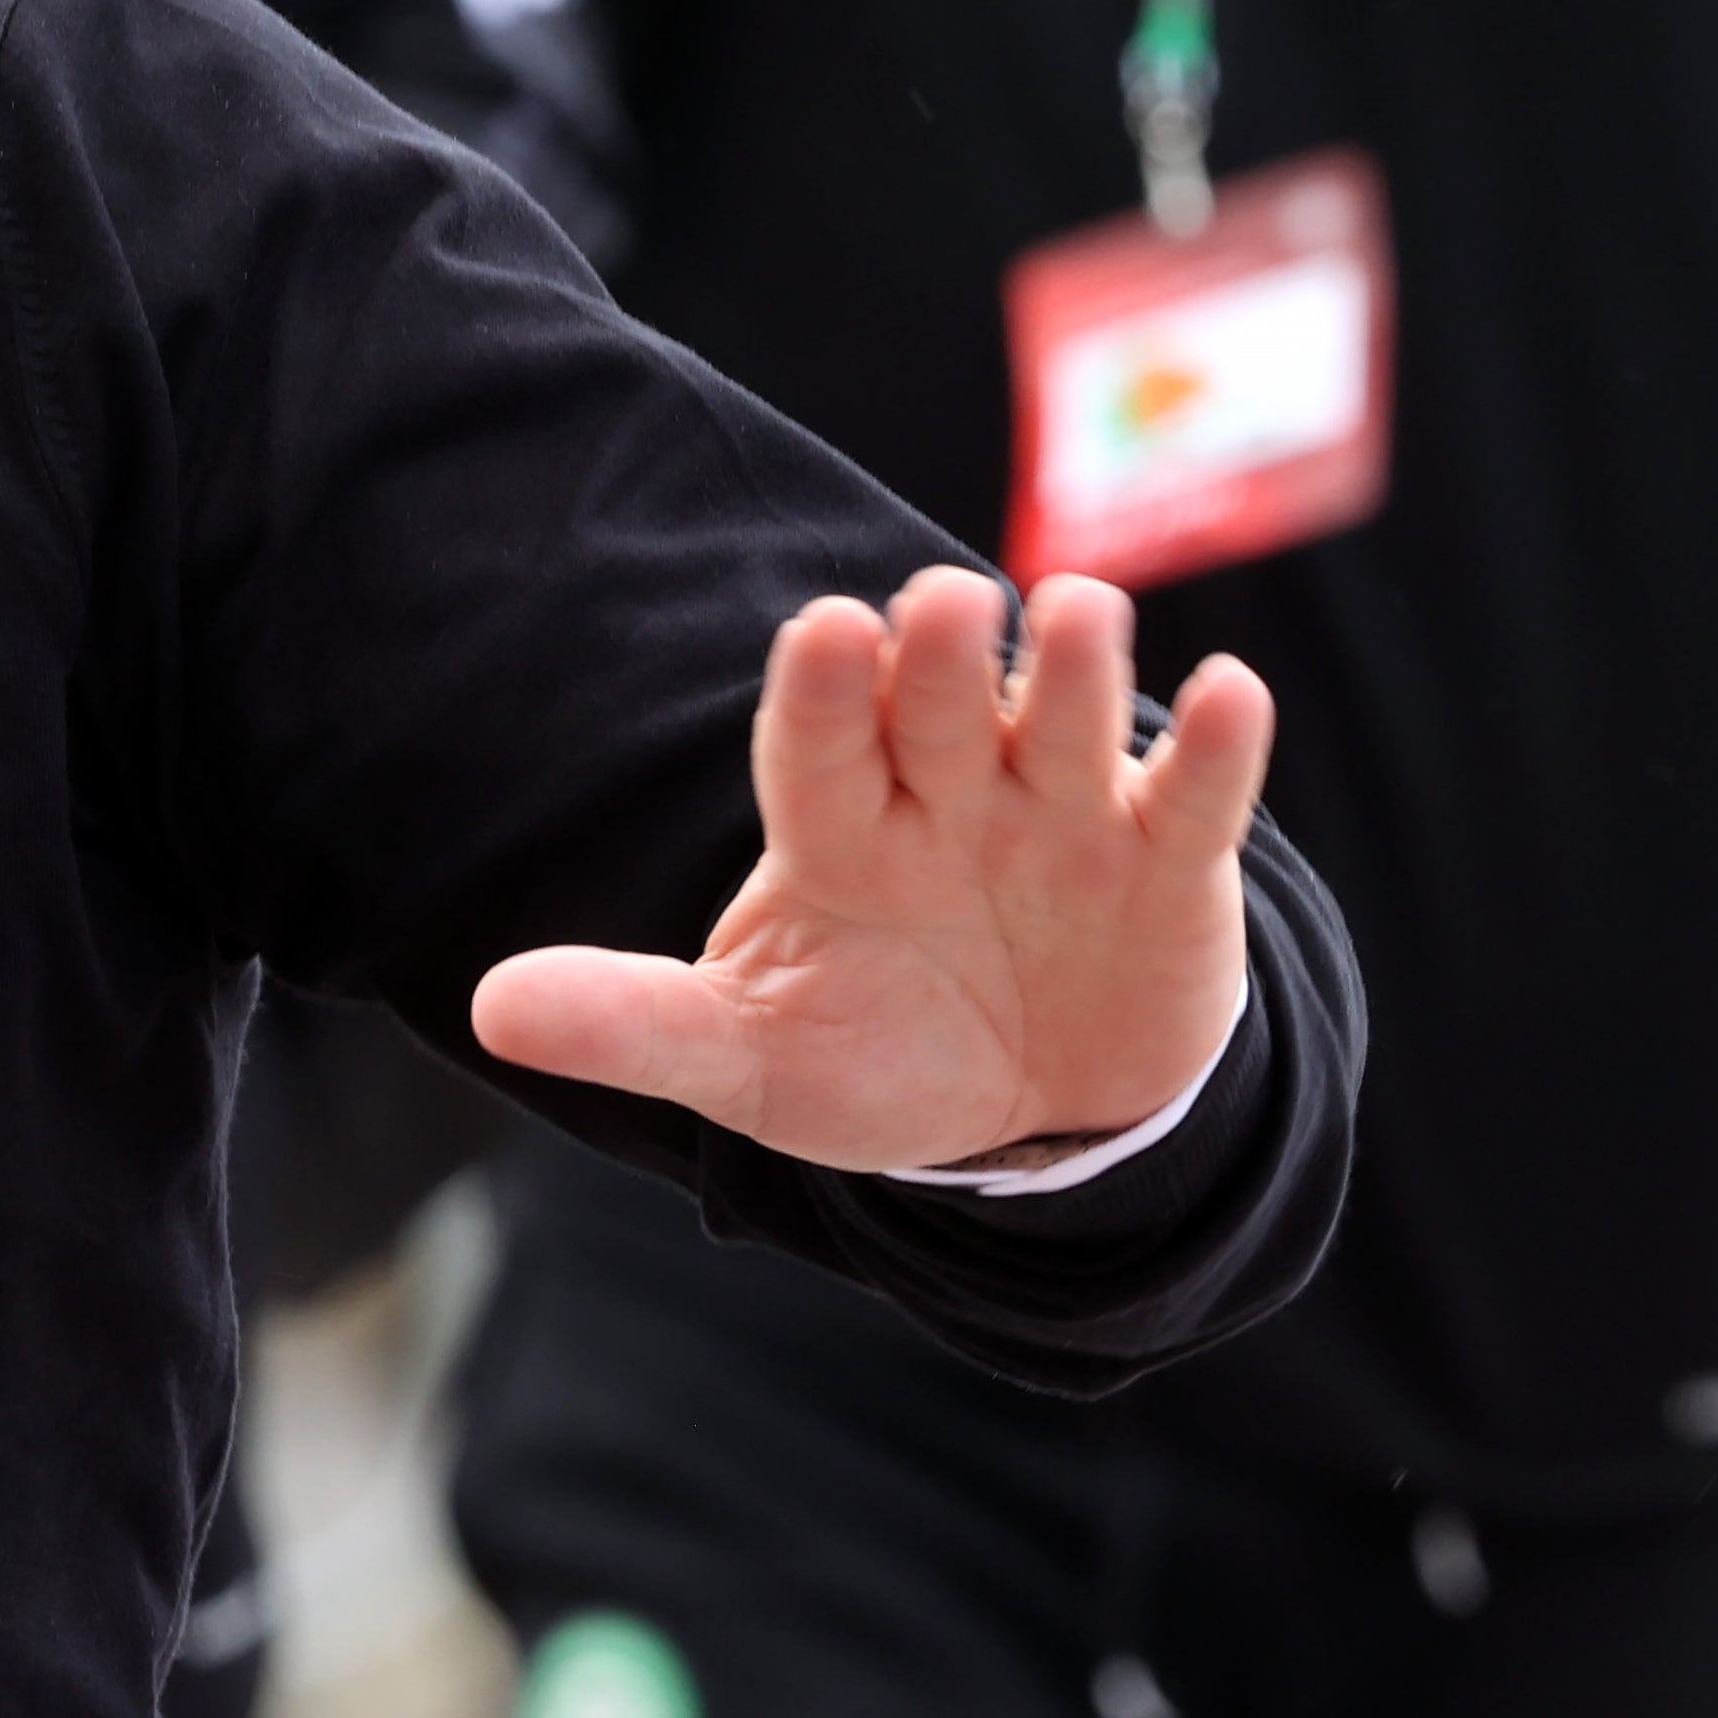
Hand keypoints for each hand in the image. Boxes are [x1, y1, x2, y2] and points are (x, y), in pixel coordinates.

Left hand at [469, 570, 1271, 1175]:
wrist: (1027, 1117)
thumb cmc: (873, 1057)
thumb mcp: (747, 1059)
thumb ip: (636, 1022)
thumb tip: (489, 1010)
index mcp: (836, 830)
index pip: (817, 745)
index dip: (821, 692)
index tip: (822, 630)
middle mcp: (947, 796)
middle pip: (941, 707)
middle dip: (942, 656)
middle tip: (941, 600)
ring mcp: (1060, 821)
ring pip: (1066, 722)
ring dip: (1076, 672)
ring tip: (1079, 613)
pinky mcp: (1165, 867)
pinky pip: (1190, 798)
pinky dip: (1214, 748)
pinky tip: (1228, 694)